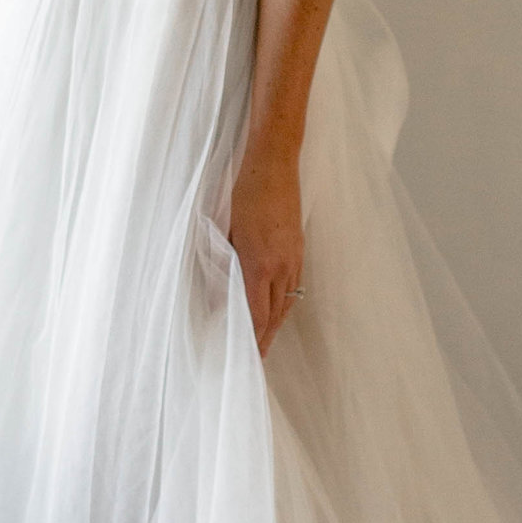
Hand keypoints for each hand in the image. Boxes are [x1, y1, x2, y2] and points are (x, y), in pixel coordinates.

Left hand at [227, 133, 305, 352]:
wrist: (273, 165)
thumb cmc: (244, 193)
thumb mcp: (226, 229)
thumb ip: (226, 261)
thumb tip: (222, 286)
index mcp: (259, 264)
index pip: (256, 313)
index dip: (252, 337)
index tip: (247, 354)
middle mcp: (281, 266)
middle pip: (275, 314)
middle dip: (265, 337)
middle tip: (257, 357)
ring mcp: (294, 257)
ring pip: (288, 301)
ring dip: (276, 322)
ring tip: (266, 338)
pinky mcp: (299, 248)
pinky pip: (294, 285)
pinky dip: (285, 302)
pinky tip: (278, 306)